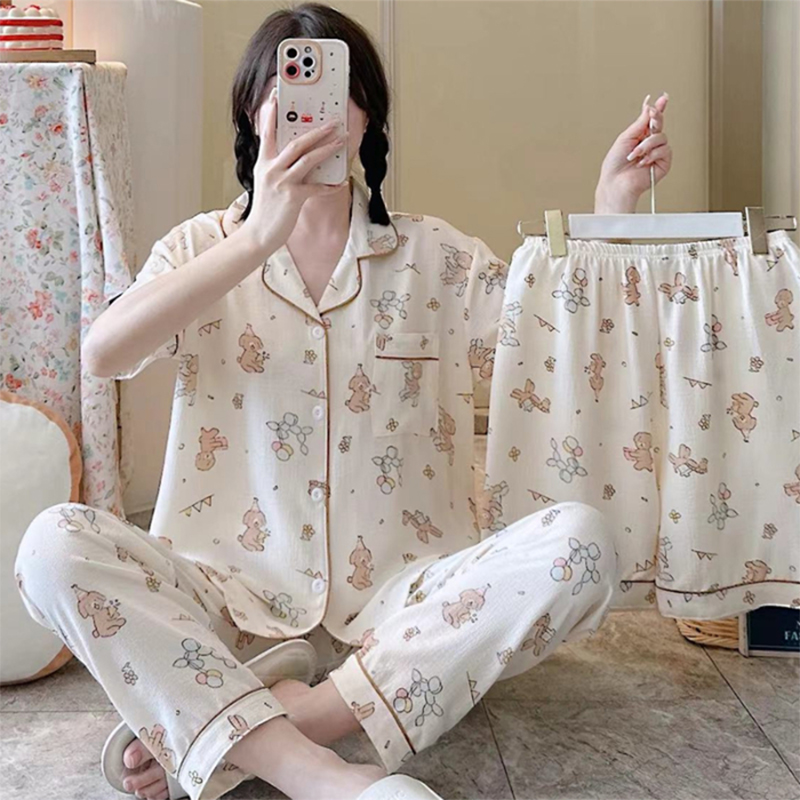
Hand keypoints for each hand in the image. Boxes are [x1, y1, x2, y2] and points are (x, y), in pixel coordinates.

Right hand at [239, 87, 348, 254]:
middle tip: (333, 123)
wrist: (259, 234)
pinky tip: (340, 183)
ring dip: (327, 148)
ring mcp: (281, 182)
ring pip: (308, 159)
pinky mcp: (292, 197)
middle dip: (317, 131)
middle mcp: (271, 169)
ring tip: (341, 141)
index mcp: (263, 163)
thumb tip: (299, 156)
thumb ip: (278, 167)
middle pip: (296, 142)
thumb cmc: (266, 210)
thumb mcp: (266, 183)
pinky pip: (316, 187)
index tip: (277, 96)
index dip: (272, 112)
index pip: (267, 131)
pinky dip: (330, 185)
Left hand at [594, 93, 671, 213]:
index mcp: (639, 137)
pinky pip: (665, 150)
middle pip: (659, 124)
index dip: (658, 109)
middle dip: (655, 119)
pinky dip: (652, 155)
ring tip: (635, 154)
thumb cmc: (615, 165)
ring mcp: (657, 153)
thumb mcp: (625, 138)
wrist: (616, 183)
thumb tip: (648, 108)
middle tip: (652, 118)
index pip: (651, 120)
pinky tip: (643, 162)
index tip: (663, 98)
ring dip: (646, 145)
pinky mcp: (663, 163)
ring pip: (661, 137)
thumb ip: (639, 123)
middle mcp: (649, 144)